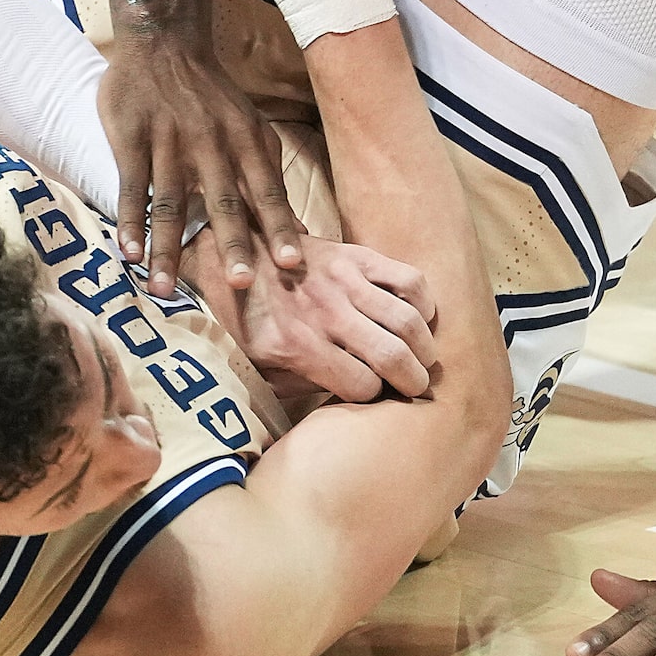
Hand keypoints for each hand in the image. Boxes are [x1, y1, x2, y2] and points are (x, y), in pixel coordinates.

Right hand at [100, 27, 307, 298]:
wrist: (165, 42)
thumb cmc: (212, 96)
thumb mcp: (251, 126)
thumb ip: (268, 175)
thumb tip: (298, 229)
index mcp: (246, 141)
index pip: (267, 191)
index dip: (279, 227)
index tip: (291, 264)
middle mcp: (211, 144)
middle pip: (224, 201)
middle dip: (233, 244)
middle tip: (242, 284)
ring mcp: (169, 141)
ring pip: (170, 203)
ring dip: (167, 249)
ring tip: (162, 290)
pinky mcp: (131, 138)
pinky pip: (132, 186)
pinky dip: (130, 220)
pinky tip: (128, 252)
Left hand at [227, 234, 437, 401]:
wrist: (231, 256)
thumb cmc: (243, 321)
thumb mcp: (259, 367)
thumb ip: (302, 386)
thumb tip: (347, 401)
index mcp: (297, 345)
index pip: (361, 386)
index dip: (373, 397)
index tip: (374, 394)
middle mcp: (325, 313)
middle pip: (393, 356)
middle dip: (413, 380)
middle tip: (417, 386)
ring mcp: (343, 280)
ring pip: (407, 320)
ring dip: (424, 346)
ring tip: (423, 357)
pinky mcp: (354, 254)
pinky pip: (408, 278)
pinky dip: (423, 302)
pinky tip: (416, 317)